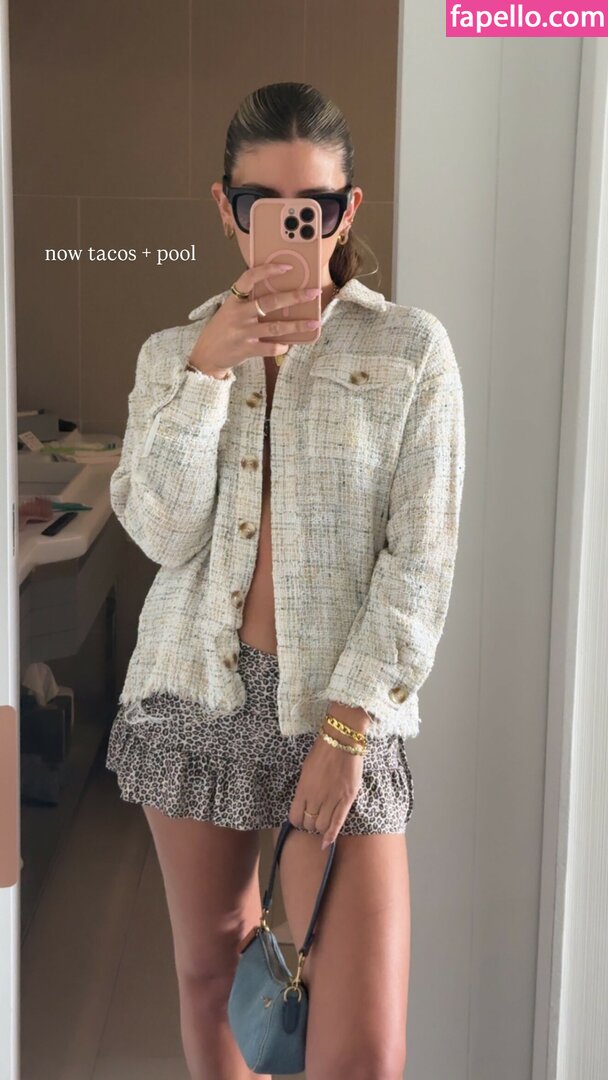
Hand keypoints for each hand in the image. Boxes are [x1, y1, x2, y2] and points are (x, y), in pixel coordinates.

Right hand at [188, 262, 321, 376]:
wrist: (205, 356)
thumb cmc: (222, 331)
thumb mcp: (229, 311)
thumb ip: (248, 303)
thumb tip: (278, 297)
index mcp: (233, 301)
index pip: (249, 278)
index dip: (268, 270)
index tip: (286, 267)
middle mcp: (238, 315)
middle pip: (270, 302)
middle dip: (294, 297)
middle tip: (313, 293)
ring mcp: (243, 333)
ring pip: (275, 327)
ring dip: (297, 325)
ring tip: (314, 323)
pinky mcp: (246, 350)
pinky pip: (270, 347)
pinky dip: (282, 346)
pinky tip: (288, 344)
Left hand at [288, 720, 364, 848]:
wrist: (342, 739)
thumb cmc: (323, 750)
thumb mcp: (306, 769)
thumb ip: (305, 788)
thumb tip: (304, 801)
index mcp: (302, 789)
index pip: (295, 816)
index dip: (297, 821)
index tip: (301, 819)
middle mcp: (315, 797)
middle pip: (309, 823)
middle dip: (309, 825)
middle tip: (314, 819)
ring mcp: (332, 799)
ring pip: (322, 826)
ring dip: (320, 828)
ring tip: (322, 822)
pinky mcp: (347, 799)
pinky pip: (338, 822)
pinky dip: (331, 835)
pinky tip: (327, 844)